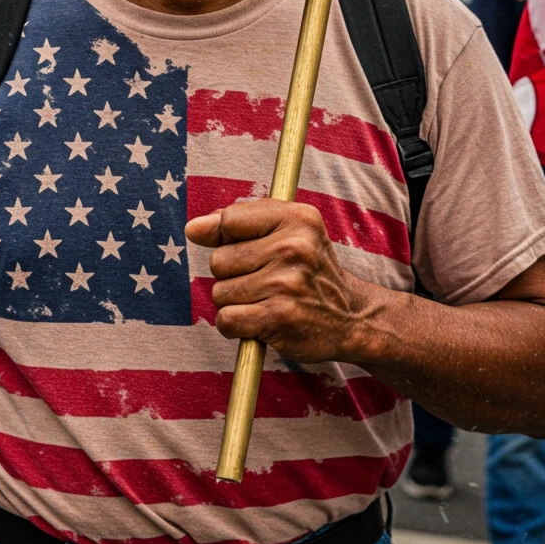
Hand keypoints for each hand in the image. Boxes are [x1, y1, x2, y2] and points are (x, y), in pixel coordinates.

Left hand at [185, 199, 367, 363]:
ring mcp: (286, 284)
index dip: (228, 238)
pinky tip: (258, 321)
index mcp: (296, 218)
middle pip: (219, 260)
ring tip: (265, 300)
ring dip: (235, 302)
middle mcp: (293, 247)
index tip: (250, 250)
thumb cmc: (309, 269)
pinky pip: (226, 319)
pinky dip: (235, 325)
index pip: (228, 220)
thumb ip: (239, 221)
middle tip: (263, 280)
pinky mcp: (279, 318)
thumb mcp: (288, 230)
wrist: (352, 317)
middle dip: (231, 275)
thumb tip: (193, 228)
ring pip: (220, 292)